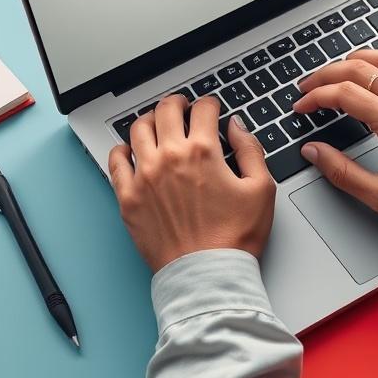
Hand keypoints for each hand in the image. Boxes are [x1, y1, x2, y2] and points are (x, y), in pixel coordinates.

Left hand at [108, 95, 275, 271]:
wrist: (207, 275)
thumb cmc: (234, 237)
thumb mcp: (261, 188)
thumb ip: (250, 149)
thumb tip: (237, 127)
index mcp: (203, 151)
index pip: (203, 108)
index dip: (211, 103)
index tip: (211, 108)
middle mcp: (170, 157)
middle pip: (167, 110)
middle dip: (178, 102)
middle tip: (183, 107)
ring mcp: (144, 176)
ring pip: (139, 128)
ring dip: (151, 119)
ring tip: (158, 123)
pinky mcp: (128, 197)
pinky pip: (116, 161)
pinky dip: (123, 149)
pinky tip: (132, 150)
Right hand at [293, 50, 377, 270]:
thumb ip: (342, 172)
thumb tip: (314, 152)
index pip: (344, 94)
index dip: (316, 97)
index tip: (302, 106)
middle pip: (359, 69)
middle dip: (327, 74)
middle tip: (309, 86)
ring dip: (355, 60)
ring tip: (336, 70)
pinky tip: (377, 72)